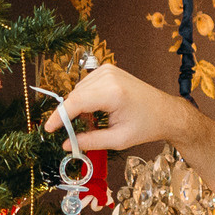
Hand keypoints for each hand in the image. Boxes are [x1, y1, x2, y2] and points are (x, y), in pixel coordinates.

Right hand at [44, 62, 201, 152]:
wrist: (165, 112)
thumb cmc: (146, 126)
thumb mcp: (118, 140)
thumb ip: (90, 141)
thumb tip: (65, 144)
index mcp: (113, 93)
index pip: (76, 102)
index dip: (59, 117)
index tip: (48, 129)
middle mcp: (108, 76)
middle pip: (75, 96)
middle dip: (69, 115)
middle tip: (70, 134)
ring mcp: (108, 70)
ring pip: (78, 91)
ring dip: (78, 108)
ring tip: (91, 124)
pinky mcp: (108, 70)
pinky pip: (86, 86)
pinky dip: (85, 100)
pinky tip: (95, 113)